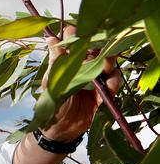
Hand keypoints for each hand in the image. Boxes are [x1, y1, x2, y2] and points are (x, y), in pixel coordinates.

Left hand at [41, 26, 122, 141]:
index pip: (73, 41)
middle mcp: (81, 68)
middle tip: (96, 53)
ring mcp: (93, 79)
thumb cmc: (51, 105)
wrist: (60, 130)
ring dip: (109, 64)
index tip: (80, 33)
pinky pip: (113, 81)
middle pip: (95, 49)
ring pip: (107, 63)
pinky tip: (109, 86)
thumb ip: (56, 61)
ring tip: (105, 69)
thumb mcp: (52, 81)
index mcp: (66, 63)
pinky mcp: (103, 92)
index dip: (77, 34)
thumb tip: (50, 38)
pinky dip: (114, 81)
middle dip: (98, 48)